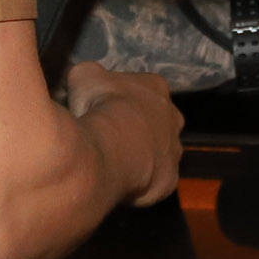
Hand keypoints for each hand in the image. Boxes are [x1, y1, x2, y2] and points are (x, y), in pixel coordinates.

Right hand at [64, 61, 181, 206]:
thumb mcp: (84, 76)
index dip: (120, 99)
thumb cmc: (100, 108)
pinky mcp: (170, 180)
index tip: (102, 109)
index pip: (142, 89)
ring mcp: (174, 151)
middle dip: (137, 128)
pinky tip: (120, 182)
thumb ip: (88, 75)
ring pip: (159, 153)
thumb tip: (84, 79)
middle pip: (156, 121)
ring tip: (113, 162)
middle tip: (109, 137)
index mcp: (155, 87)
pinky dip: (140, 183)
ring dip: (141, 156)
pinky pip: (155, 182)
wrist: (112, 150)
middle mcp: (173, 118)